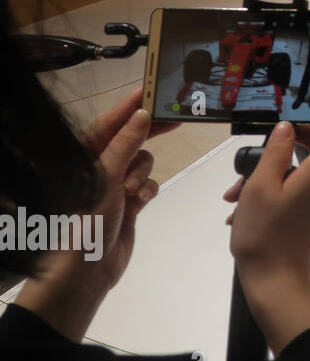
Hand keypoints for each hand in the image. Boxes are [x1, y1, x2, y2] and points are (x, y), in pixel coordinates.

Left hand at [15, 88, 175, 340]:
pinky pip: (148, 185)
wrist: (85, 270)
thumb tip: (142, 116)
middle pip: (129, 140)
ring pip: (142, 163)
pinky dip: (147, 190)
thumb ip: (125, 145)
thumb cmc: (86, 220)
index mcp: (83, 157)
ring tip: (131, 191)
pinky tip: (140, 201)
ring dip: (142, 173)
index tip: (150, 90)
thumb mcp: (104, 178)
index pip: (108, 123)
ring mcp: (114, 185)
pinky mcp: (129, 203)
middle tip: (175, 117)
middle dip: (147, 133)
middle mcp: (98, 167)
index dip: (128, 106)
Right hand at [224, 80, 309, 353]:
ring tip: (235, 198)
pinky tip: (241, 209)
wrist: (277, 285)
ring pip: (296, 169)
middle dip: (278, 148)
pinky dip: (270, 191)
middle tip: (246, 164)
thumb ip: (273, 154)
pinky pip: (295, 188)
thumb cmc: (266, 235)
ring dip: (265, 176)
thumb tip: (285, 128)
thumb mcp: (260, 189)